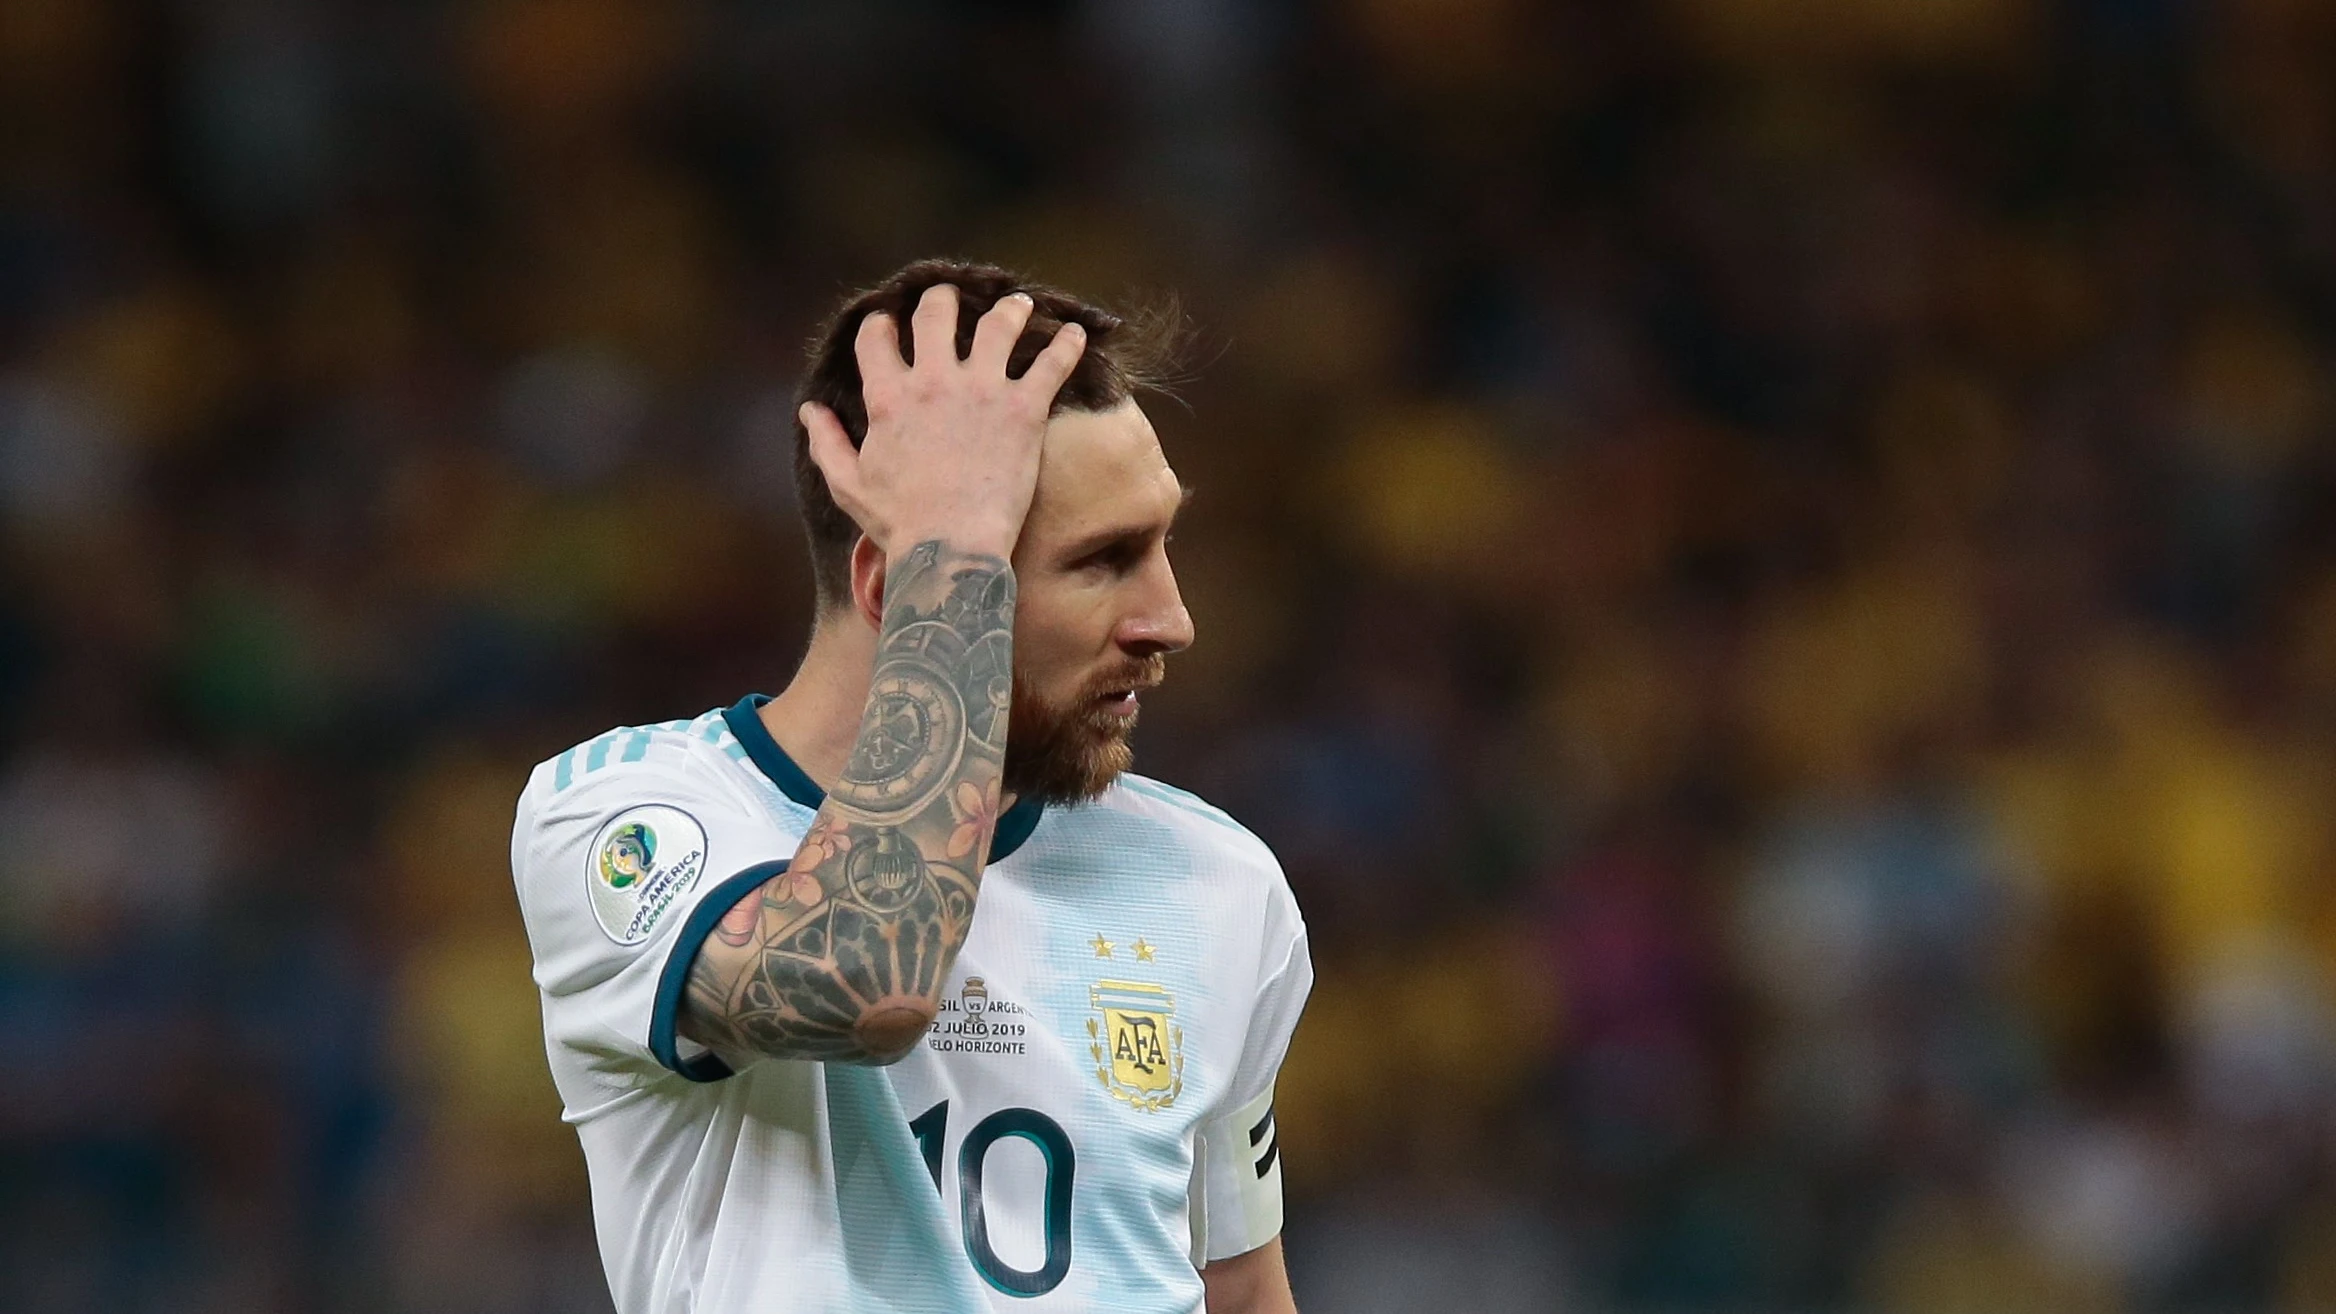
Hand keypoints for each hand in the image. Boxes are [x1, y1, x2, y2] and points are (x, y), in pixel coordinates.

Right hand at [800, 285, 1087, 561]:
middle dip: (942, 300)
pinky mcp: (1023, 410)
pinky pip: (1051, 365)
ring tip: (1019, 304)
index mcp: (888, 397)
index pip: (877, 337)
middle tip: (952, 299)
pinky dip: (1067, 347)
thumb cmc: (899, 524)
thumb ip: (826, 442)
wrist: (953, 549)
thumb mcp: (849, 485)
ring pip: (999, 325)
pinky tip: (1077, 335)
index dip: (881, 325)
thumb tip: (810, 410)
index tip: (889, 324)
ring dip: (1010, 309)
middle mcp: (933, 382)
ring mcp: (982, 391)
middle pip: (936, 314)